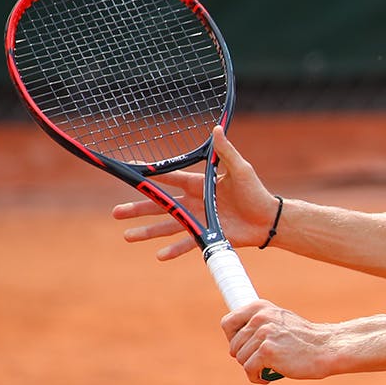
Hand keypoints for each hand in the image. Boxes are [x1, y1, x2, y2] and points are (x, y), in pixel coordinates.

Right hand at [113, 126, 280, 259]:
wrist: (269, 219)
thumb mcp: (241, 169)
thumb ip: (226, 152)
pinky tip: (160, 256)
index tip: (130, 171)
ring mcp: (199, 220)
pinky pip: (188, 243)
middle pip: (161, 205)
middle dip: (138, 209)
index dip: (151, 175)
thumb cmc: (256, 192)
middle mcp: (194, 203)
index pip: (170, 178)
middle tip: (116, 213)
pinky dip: (175, 250)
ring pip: (168, 226)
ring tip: (127, 236)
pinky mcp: (208, 235)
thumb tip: (217, 129)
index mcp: (199, 185)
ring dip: (147, 232)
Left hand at [222, 299, 331, 382]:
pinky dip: (256, 377)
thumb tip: (233, 340)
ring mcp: (264, 334)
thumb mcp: (280, 321)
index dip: (232, 339)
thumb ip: (259, 324)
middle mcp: (260, 318)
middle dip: (246, 357)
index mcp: (260, 308)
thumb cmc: (304, 339)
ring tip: (269, 367)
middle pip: (234, 346)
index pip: (227, 323)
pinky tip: (267, 377)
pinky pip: (249, 370)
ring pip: (241, 359)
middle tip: (263, 361)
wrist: (327, 348)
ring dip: (253, 368)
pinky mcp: (267, 352)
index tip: (243, 347)